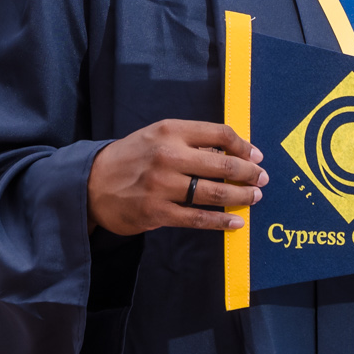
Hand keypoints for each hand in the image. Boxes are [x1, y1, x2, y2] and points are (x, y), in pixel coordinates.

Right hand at [87, 120, 266, 235]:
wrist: (91, 183)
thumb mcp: (156, 136)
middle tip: (262, 179)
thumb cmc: (131, 157)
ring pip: (214, 193)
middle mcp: (168, 155)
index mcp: (170, 131)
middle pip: (223, 164)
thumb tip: (232, 153)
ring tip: (254, 198)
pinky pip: (198, 218)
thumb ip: (190, 141)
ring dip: (240, 196)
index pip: (219, 134)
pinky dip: (221, 221)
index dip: (244, 146)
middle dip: (249, 173)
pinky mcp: (158, 213)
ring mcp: (163, 186)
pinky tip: (236, 222)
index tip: (256, 156)